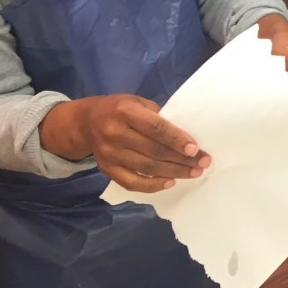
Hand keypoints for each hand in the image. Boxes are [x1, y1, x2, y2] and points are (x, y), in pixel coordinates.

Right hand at [76, 94, 208, 192]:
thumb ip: (157, 116)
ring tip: (193, 173)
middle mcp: (115, 133)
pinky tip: (170, 183)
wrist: (84, 122)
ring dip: (173, 172)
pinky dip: (152, 185)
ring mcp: (109, 154)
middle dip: (181, 159)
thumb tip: (184, 135)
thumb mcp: (137, 102)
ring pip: (146, 167)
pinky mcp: (106, 169)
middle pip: (153, 150)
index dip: (176, 139)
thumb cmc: (118, 108)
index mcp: (125, 112)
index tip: (195, 149)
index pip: (155, 128)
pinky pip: (131, 182)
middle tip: (202, 163)